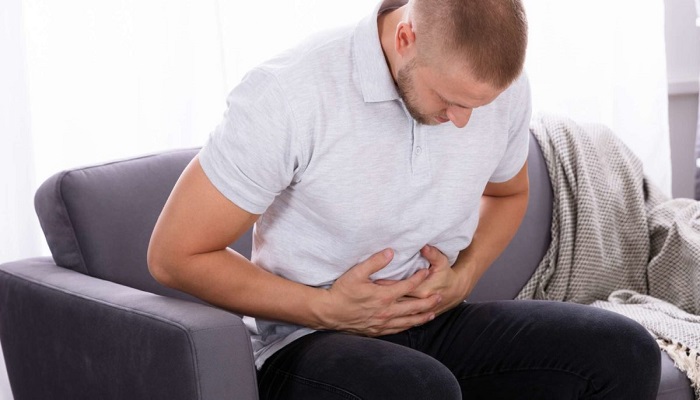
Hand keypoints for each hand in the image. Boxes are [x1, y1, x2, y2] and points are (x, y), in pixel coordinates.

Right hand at [315, 248, 441, 336]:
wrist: (329, 312)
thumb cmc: (341, 292)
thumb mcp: (357, 273)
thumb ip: (375, 262)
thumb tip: (391, 252)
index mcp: (384, 296)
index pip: (408, 286)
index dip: (419, 278)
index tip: (427, 271)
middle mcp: (386, 311)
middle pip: (414, 307)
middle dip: (428, 301)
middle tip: (440, 296)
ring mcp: (382, 323)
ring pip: (408, 321)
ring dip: (422, 316)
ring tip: (432, 313)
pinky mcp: (377, 330)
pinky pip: (397, 329)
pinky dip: (408, 326)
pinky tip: (411, 324)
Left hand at [376, 245, 474, 315]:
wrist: (456, 291)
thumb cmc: (447, 275)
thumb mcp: (442, 262)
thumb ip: (432, 254)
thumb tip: (423, 246)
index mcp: (423, 290)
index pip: (399, 287)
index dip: (385, 283)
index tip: (373, 279)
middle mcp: (419, 302)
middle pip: (395, 299)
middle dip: (380, 295)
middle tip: (365, 291)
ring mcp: (418, 311)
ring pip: (397, 310)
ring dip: (384, 307)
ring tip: (369, 302)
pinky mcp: (417, 314)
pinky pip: (402, 318)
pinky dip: (392, 316)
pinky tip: (382, 313)